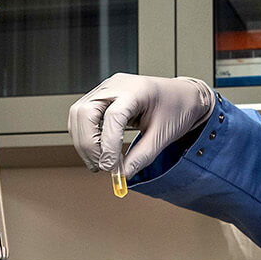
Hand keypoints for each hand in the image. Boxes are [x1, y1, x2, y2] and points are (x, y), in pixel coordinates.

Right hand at [68, 74, 212, 178]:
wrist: (182, 96)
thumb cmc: (176, 108)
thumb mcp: (163, 135)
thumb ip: (142, 156)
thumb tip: (122, 174)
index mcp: (137, 90)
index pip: (113, 116)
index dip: (109, 145)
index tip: (112, 167)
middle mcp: (116, 85)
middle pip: (85, 112)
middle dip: (88, 144)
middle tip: (101, 167)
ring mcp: (106, 89)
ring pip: (78, 114)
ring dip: (83, 142)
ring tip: (98, 163)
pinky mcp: (101, 97)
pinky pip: (82, 115)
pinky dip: (85, 135)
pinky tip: (97, 151)